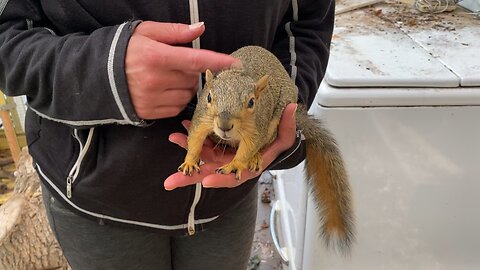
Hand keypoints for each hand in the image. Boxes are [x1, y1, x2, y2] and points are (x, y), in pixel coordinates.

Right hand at [125, 21, 240, 118]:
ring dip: (184, 87)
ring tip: (168, 78)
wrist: (96, 76)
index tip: (235, 64)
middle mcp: (155, 80)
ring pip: (186, 95)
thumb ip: (175, 32)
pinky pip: (176, 108)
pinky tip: (163, 91)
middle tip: (175, 65)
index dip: (217, 62)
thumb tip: (199, 29)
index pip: (195, 60)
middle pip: (192, 79)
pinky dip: (176, 100)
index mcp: (156, 56)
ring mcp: (152, 98)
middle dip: (190, 72)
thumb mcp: (146, 33)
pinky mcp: (150, 112)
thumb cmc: (124, 50)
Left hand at [164, 103, 297, 189]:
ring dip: (186, 154)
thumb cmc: (275, 144)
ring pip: (201, 160)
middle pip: (210, 175)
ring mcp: (222, 159)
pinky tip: (180, 132)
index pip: (234, 177)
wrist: (265, 142)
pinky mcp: (216, 150)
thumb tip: (291, 109)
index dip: (221, 180)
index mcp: (248, 168)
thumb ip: (288, 126)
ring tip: (174, 140)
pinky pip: (201, 147)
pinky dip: (190, 142)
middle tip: (171, 181)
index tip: (207, 181)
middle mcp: (231, 166)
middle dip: (190, 178)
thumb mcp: (285, 137)